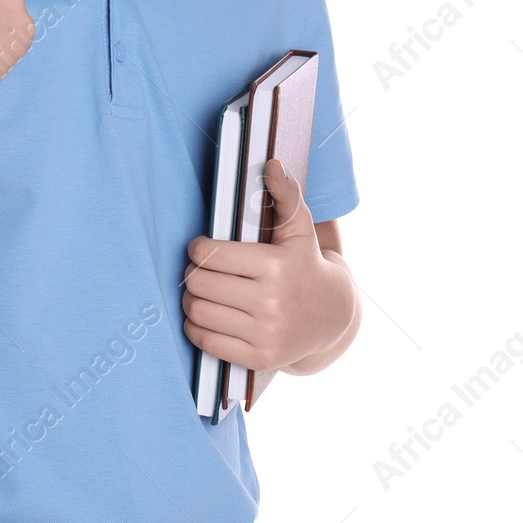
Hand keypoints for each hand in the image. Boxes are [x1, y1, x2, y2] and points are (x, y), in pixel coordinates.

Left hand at [181, 159, 356, 375]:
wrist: (330, 318)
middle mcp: (271, 303)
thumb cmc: (305, 265)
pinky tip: (207, 315)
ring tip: (202, 292)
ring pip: (197, 312)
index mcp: (276, 267)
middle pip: (198, 283)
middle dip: (192, 274)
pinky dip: (196, 326)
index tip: (203, 248)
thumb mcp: (299, 229)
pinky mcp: (258, 358)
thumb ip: (285, 194)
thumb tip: (271, 164)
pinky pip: (205, 341)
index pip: (209, 254)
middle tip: (200, 271)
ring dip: (191, 301)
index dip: (198, 248)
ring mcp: (265, 334)